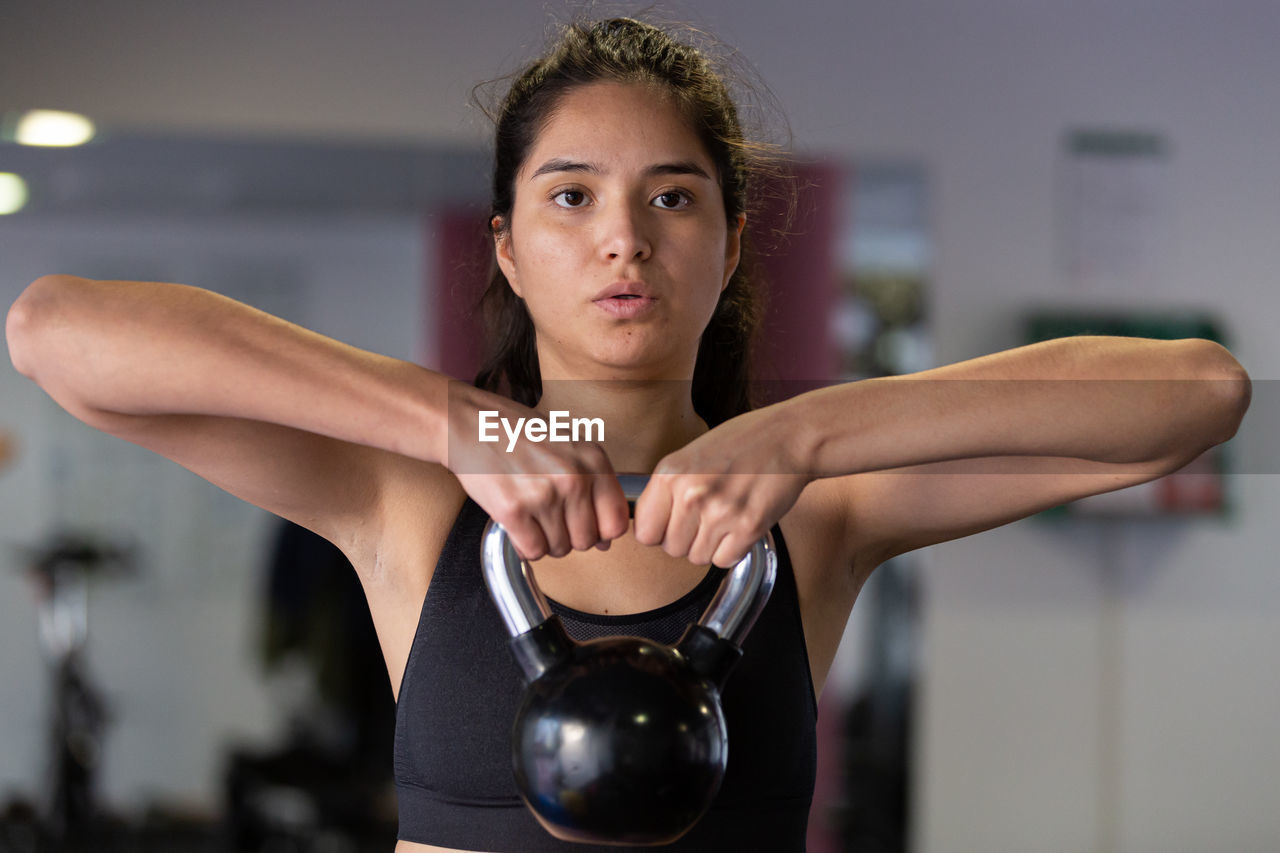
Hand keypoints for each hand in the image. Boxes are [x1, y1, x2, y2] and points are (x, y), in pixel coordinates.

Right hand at [445, 384, 628, 560]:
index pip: (616, 523)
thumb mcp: (570, 449)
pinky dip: (524, 545)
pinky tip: (517, 523)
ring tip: (531, 513)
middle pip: (586, 541)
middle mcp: (573, 478)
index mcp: (594, 461)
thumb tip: (605, 541)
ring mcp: (544, 495)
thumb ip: (593, 491)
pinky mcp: (513, 510)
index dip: (600, 531)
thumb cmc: (520, 435)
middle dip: (568, 536)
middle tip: (549, 515)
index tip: (584, 525)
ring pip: (559, 549)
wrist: (472, 424)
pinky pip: (533, 551)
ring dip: (545, 540)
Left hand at [633, 407, 811, 566]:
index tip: (672, 524)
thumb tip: (647, 524)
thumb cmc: (742, 442)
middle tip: (707, 517)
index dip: (659, 531)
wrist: (789, 437)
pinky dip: (732, 549)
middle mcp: (691, 494)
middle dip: (687, 539)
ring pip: (697, 558)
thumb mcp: (690, 455)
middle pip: (671, 549)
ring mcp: (720, 512)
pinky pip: (724, 560)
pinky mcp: (748, 527)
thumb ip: (668, 489)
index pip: (644, 532)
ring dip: (710, 545)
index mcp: (670, 473)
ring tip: (725, 517)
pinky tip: (740, 525)